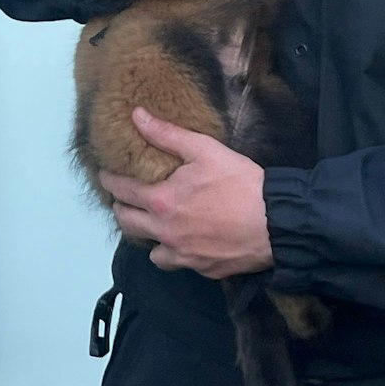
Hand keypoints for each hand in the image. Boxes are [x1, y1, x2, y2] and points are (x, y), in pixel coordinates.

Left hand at [98, 108, 272, 277]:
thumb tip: (136, 116)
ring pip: (151, 252)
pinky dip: (176, 253)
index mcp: (161, 202)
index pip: (122, 191)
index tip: (106, 175)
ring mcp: (184, 255)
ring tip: (154, 224)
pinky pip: (179, 264)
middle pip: (128, 224)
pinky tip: (184, 241)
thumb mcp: (204, 150)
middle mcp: (165, 233)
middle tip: (126, 199)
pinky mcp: (203, 270)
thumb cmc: (241, 183)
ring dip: (148, 237)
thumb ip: (167, 134)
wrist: (277, 222)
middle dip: (122, 209)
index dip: (110, 181)